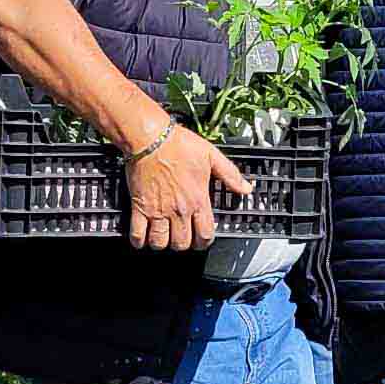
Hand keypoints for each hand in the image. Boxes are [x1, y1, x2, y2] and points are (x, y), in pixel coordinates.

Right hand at [127, 125, 248, 252]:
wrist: (151, 138)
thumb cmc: (178, 144)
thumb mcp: (212, 156)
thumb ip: (230, 175)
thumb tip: (246, 188)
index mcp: (198, 199)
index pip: (205, 234)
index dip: (204, 242)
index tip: (201, 240)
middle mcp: (179, 209)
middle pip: (182, 242)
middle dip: (183, 244)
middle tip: (182, 238)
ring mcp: (158, 210)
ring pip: (160, 242)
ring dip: (162, 244)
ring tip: (163, 238)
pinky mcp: (139, 207)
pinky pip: (138, 234)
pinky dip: (139, 241)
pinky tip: (142, 239)